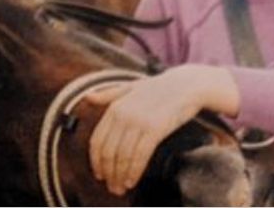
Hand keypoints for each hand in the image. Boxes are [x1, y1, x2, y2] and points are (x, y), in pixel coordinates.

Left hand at [85, 65, 237, 195]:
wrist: (186, 85)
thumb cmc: (158, 88)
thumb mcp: (129, 87)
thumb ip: (108, 94)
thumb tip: (87, 98)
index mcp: (114, 107)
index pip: (97, 141)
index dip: (95, 161)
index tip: (99, 174)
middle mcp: (123, 115)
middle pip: (108, 152)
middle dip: (108, 173)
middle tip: (111, 187)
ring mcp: (139, 121)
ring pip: (122, 156)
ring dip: (120, 176)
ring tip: (121, 188)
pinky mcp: (155, 129)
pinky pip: (139, 155)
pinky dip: (134, 171)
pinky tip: (132, 181)